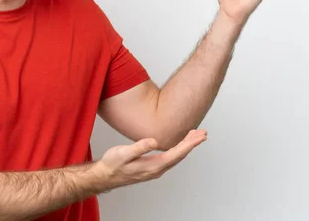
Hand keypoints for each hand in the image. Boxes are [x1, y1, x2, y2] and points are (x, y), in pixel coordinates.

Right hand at [92, 129, 207, 190]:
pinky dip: (178, 149)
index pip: (176, 154)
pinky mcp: (152, 167)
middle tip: (203, 133)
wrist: (105, 175)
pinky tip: (179, 144)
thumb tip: (154, 141)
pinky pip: (170, 158)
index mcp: (153, 166)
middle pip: (180, 156)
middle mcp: (157, 169)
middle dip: (192, 144)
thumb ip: (139, 147)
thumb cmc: (112, 164)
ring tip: (194, 135)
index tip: (199, 136)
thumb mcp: (123, 153)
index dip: (189, 144)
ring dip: (186, 146)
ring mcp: (155, 169)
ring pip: (176, 157)